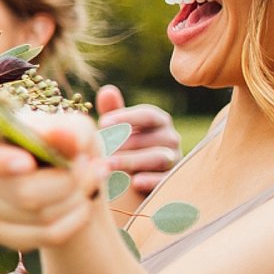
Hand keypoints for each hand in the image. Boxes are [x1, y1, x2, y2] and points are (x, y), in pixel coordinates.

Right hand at [0, 112, 107, 250]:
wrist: (70, 184)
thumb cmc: (65, 148)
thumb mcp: (75, 130)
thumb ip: (69, 129)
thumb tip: (59, 134)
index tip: (29, 163)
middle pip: (22, 192)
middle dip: (68, 181)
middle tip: (87, 165)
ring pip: (40, 215)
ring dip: (76, 199)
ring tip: (87, 182)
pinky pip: (47, 234)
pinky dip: (75, 221)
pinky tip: (80, 206)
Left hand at [96, 84, 179, 199]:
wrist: (137, 177)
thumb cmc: (127, 145)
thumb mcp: (119, 128)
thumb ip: (114, 111)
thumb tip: (107, 90)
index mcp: (159, 121)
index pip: (147, 115)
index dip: (125, 117)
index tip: (103, 123)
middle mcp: (171, 138)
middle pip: (150, 138)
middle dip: (122, 144)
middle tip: (99, 149)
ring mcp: (174, 160)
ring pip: (158, 158)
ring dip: (131, 161)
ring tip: (107, 165)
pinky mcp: (172, 180)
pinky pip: (165, 179)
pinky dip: (151, 180)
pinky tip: (134, 182)